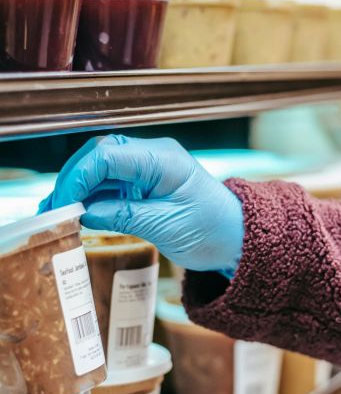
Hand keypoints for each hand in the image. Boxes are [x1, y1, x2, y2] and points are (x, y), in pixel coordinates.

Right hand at [39, 134, 243, 273]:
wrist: (234, 237)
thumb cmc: (212, 229)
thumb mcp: (166, 226)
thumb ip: (123, 215)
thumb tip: (83, 213)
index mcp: (163, 159)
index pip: (107, 156)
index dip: (78, 178)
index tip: (63, 205)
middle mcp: (153, 157)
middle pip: (99, 156)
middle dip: (72, 180)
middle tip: (54, 210)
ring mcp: (148, 169)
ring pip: (101, 169)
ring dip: (78, 189)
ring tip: (57, 214)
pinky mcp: (145, 184)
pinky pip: (111, 184)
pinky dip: (92, 198)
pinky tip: (77, 214)